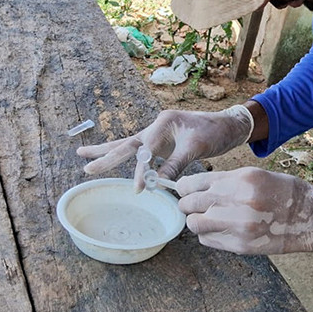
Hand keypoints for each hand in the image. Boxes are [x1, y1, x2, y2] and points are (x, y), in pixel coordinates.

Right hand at [77, 105, 253, 190]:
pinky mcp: (162, 142)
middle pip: (126, 143)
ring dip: (108, 152)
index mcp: (164, 122)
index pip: (145, 150)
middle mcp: (157, 126)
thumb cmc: (216, 132)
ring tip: (82, 153)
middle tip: (84, 166)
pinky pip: (141, 152)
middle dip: (105, 155)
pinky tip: (111, 160)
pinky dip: (127, 159)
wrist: (230, 125)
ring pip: (128, 145)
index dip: (141, 171)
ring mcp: (158, 134)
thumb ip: (176, 164)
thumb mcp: (197, 148)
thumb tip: (156, 183)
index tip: (139, 189)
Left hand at [176, 167, 312, 254]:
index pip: (194, 183)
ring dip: (198, 221)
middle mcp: (237, 202)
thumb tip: (194, 188)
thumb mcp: (254, 175)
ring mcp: (238, 226)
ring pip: (195, 224)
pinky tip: (223, 228)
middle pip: (189, 205)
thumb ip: (224, 181)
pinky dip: (210, 235)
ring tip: (210, 218)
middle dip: (188, 204)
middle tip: (193, 205)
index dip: (184, 187)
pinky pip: (208, 240)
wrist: (310, 217)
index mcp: (240, 180)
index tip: (185, 190)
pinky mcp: (240, 246)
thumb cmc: (283, 192)